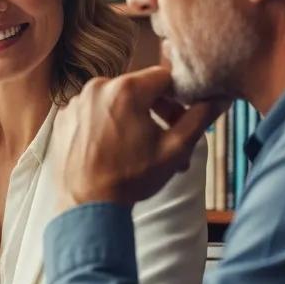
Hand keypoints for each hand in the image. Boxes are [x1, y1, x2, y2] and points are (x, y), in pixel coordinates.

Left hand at [54, 66, 223, 208]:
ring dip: (134, 120)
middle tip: (171, 141)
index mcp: (125, 89)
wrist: (88, 205)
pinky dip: (108, 126)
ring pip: (116, 102)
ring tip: (144, 151)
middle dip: (159, 113)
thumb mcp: (175, 149)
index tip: (185, 118)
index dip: (180, 96)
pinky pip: (93, 113)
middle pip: (139, 90)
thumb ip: (200, 118)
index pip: (165, 78)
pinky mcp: (63, 119)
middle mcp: (97, 88)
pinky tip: (115, 150)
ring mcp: (76, 103)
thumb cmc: (131, 178)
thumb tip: (221, 98)